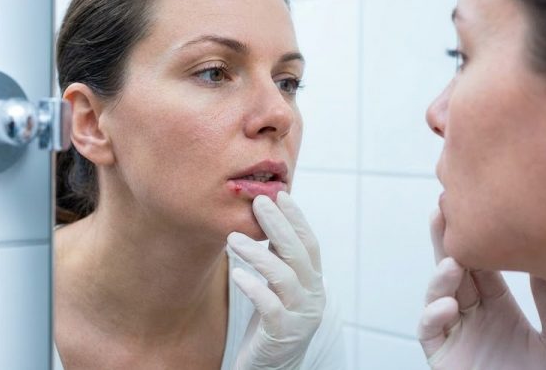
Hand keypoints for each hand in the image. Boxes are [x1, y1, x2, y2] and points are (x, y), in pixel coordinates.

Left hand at [227, 192, 324, 369]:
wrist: (272, 367)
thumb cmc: (272, 321)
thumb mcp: (280, 286)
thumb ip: (279, 258)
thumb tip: (268, 217)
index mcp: (313, 281)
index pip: (309, 243)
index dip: (296, 218)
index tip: (280, 194)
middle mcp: (312, 296)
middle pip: (298, 254)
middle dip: (278, 225)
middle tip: (258, 202)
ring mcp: (300, 316)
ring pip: (283, 277)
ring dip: (258, 253)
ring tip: (232, 238)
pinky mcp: (282, 334)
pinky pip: (270, 307)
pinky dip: (253, 287)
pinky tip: (236, 273)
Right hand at [417, 209, 545, 369]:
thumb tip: (544, 263)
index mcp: (498, 306)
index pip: (480, 264)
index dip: (473, 239)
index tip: (471, 209)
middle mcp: (472, 314)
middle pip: (453, 270)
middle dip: (445, 241)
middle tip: (442, 211)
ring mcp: (455, 333)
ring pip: (437, 295)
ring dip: (440, 276)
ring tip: (451, 262)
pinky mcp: (441, 354)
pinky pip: (429, 330)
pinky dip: (434, 314)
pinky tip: (450, 304)